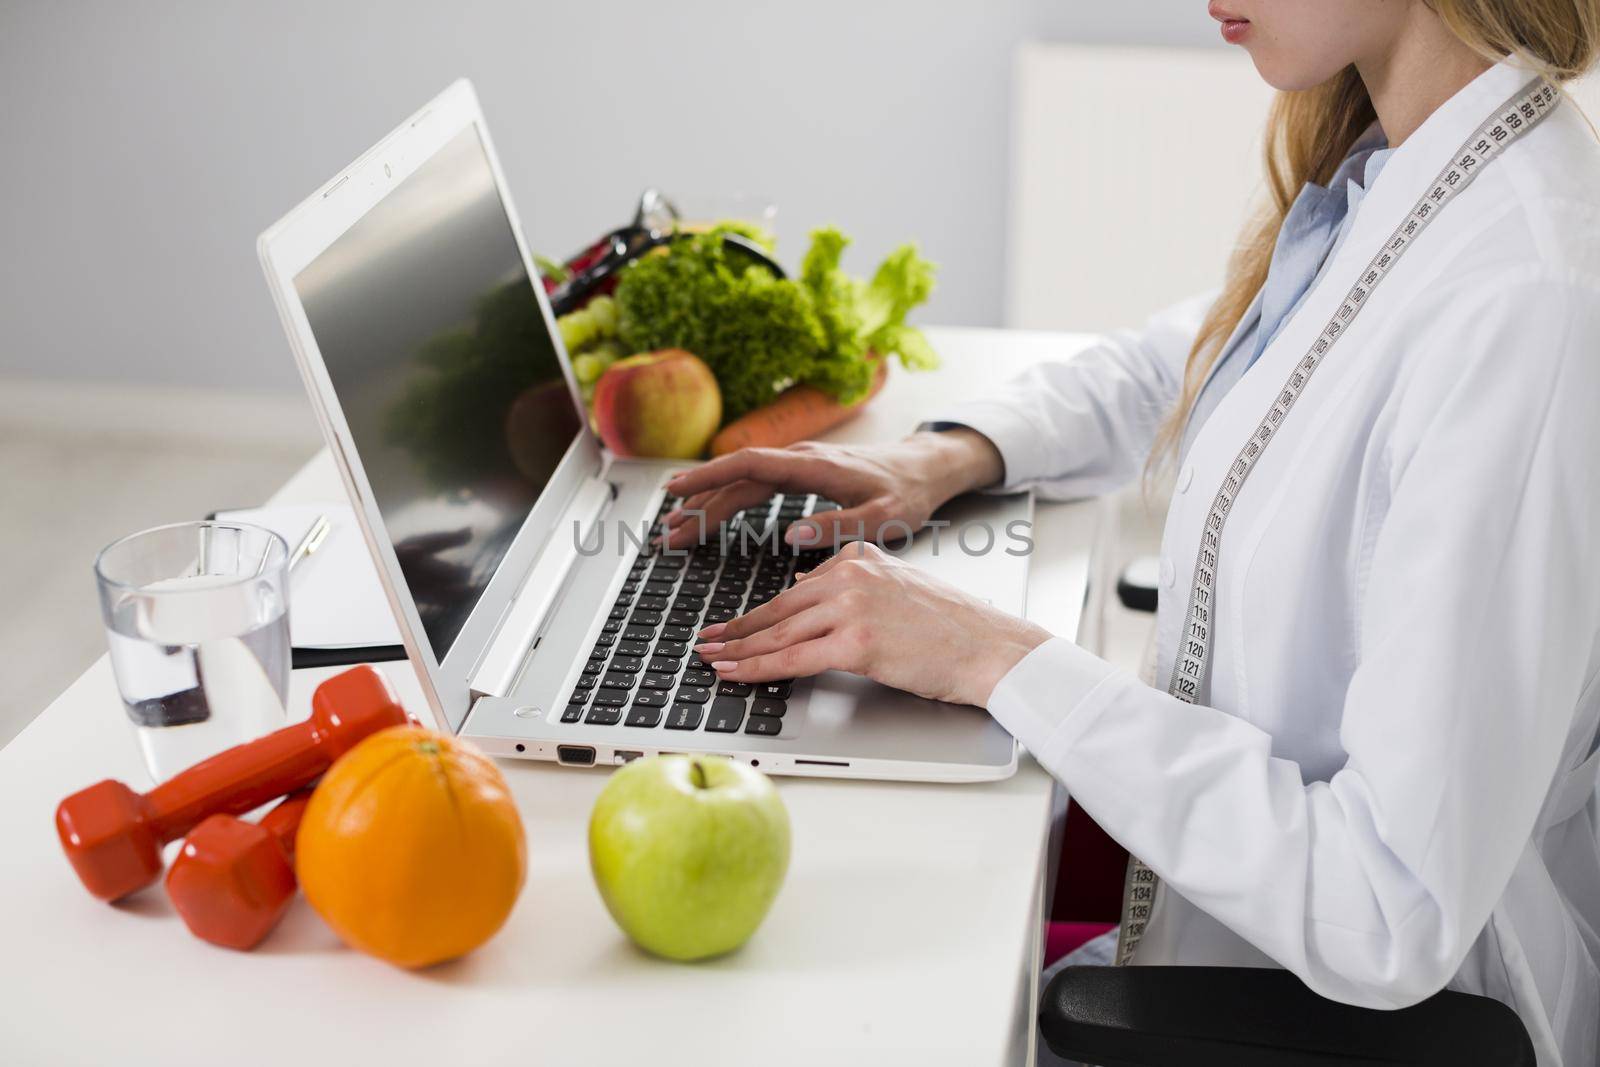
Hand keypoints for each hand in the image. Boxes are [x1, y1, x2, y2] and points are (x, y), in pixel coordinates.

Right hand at [658, 429, 1003, 550]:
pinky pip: (753, 485)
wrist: (926, 469)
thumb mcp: (884, 518)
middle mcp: (799, 460)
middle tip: (666, 534)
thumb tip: (791, 537)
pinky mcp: (800, 474)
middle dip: (697, 504)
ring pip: (740, 482)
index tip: (676, 492)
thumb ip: (840, 527)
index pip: (748, 464)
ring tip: (674, 530)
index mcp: (814, 466)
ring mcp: (797, 465)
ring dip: (706, 505)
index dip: (709, 477)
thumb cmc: (908, 493)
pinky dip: (726, 501)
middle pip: (735, 478)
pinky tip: (707, 516)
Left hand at [694, 542, 1049, 707]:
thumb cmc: (952, 630)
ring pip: (778, 634)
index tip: (732, 624)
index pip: (796, 590)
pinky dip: (757, 669)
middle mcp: (850, 574)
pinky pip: (792, 659)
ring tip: (711, 661)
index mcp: (858, 556)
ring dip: (737, 650)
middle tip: (707, 642)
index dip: (759, 613)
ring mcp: (851, 606)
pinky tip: (736, 674)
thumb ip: (853, 591)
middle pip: (778, 609)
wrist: (990, 647)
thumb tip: (809, 606)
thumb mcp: (897, 589)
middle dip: (736, 630)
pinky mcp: (855, 642)